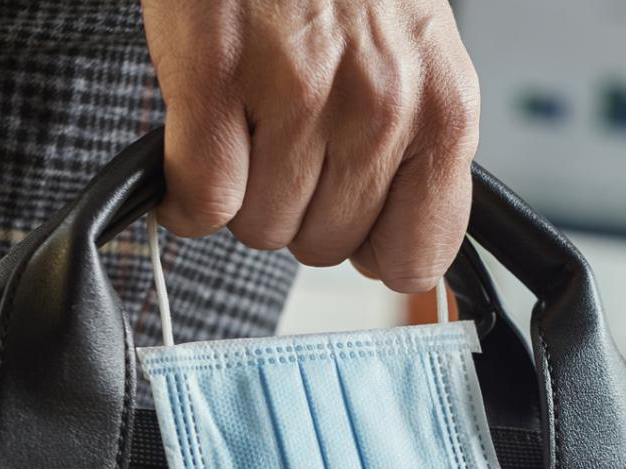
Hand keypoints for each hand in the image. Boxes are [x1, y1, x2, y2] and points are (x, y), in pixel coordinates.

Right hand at [145, 0, 480, 293]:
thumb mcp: (414, 56)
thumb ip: (414, 146)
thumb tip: (395, 251)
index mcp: (442, 109)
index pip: (418, 255)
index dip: (372, 247)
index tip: (351, 223)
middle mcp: (380, 109)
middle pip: (326, 247)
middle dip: (298, 207)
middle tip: (285, 143)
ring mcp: (299, 96)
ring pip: (260, 227)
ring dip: (241, 191)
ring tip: (245, 123)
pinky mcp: (219, 79)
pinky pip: (202, 198)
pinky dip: (183, 192)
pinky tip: (193, 147)